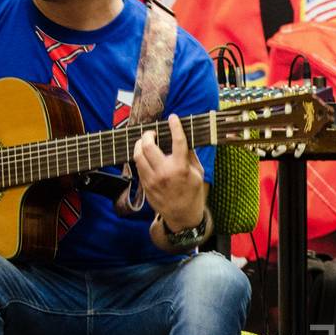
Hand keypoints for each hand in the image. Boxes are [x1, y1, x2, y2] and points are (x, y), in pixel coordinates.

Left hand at [134, 114, 203, 228]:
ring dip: (140, 145)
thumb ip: (190, 155)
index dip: (175, 126)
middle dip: (148, 134)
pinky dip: (140, 157)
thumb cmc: (193, 193)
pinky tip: (144, 155)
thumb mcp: (198, 173)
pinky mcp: (145, 185)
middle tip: (152, 132)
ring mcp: (152, 180)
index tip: (173, 118)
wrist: (182, 216)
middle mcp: (165, 172)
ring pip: (138, 155)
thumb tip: (183, 138)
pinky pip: (138, 166)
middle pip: (148, 146)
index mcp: (181, 168)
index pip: (177, 141)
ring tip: (145, 142)